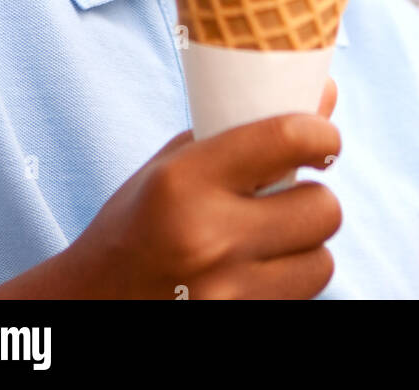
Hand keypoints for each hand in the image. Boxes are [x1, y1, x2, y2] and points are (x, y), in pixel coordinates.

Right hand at [0, 80, 340, 299]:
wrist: (92, 302)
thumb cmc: (138, 221)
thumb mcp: (174, 163)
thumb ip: (244, 130)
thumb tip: (325, 93)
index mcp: (184, 182)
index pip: (287, 139)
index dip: (321, 133)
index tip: (323, 136)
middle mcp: (206, 238)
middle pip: (321, 208)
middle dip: (316, 196)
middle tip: (295, 192)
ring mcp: (223, 293)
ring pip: (322, 261)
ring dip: (307, 245)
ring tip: (275, 235)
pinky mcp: (237, 325)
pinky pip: (303, 297)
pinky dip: (291, 279)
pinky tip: (259, 268)